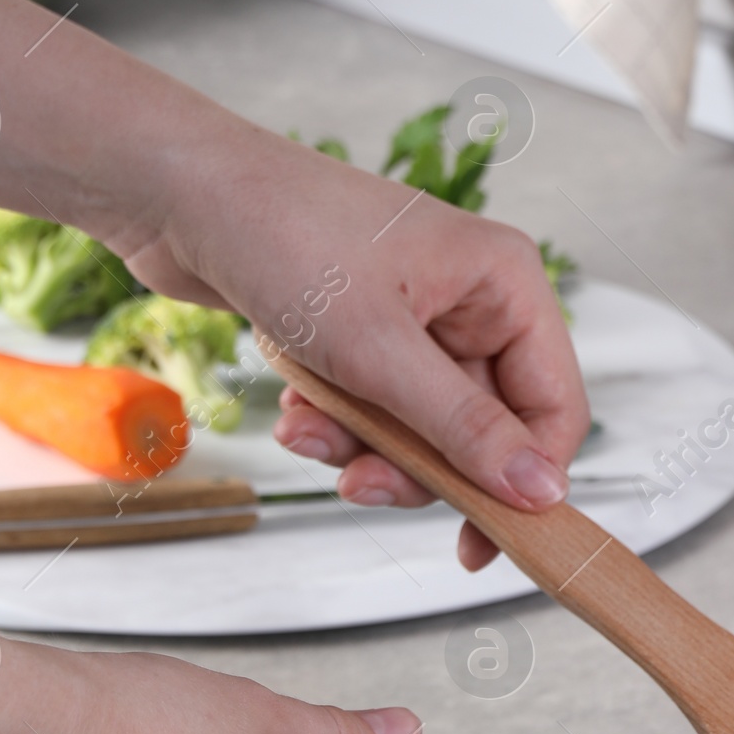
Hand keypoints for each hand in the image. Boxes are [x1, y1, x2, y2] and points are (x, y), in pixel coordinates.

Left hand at [148, 131, 587, 572]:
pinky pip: (375, 408)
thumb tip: (538, 490)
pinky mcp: (365, 331)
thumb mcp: (379, 351)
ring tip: (305, 428)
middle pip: (481, 428)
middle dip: (415, 463)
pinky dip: (335, 421)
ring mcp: (416, 315)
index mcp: (504, 283)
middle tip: (360, 482)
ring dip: (361, 444)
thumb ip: (463, 429)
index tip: (480, 540)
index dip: (524, 480)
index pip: (554, 406)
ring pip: (421, 428)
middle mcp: (471, 299)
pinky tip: (293, 405)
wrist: (180, 193)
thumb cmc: (283, 235)